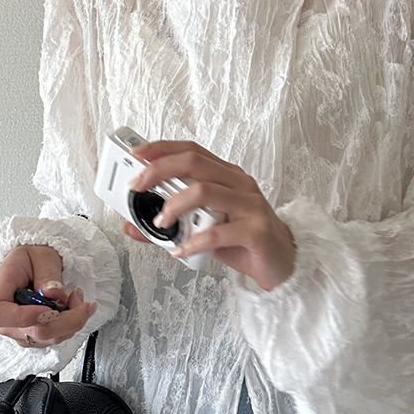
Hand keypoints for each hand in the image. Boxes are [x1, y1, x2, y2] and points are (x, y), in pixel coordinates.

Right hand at [0, 244, 97, 348]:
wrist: (33, 266)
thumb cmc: (31, 259)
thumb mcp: (41, 256)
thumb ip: (47, 273)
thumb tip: (53, 293)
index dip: (25, 317)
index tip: (50, 309)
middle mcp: (6, 318)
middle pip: (35, 332)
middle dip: (67, 318)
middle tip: (78, 297)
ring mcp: (20, 331)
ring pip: (50, 338)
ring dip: (72, 321)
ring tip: (76, 298)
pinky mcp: (34, 337)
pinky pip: (56, 337)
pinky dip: (71, 325)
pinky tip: (73, 308)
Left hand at [124, 140, 295, 290]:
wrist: (282, 264)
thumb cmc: (243, 242)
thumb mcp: (203, 229)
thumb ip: (172, 225)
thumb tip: (132, 226)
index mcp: (228, 176)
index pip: (193, 151)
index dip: (163, 149)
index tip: (138, 154)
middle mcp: (240, 184)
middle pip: (195, 164)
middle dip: (160, 170)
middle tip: (138, 186)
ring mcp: (250, 205)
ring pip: (205, 192)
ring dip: (175, 206)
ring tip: (160, 223)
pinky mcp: (256, 231)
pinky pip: (218, 233)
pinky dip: (194, 242)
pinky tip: (180, 250)